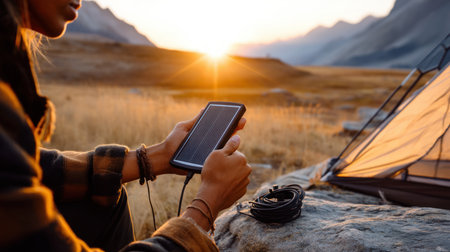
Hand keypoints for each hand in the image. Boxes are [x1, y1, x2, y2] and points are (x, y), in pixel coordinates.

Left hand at [121, 110, 245, 181]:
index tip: (237, 116)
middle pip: (225, 136)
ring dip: (232, 140)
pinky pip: (217, 157)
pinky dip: (224, 152)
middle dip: (235, 128)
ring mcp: (209, 153)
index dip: (229, 123)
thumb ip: (194, 121)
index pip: (219, 128)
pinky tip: (230, 145)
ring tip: (238, 131)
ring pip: (223, 146)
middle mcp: (208, 144)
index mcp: (204, 135)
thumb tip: (203, 110)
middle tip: (242, 122)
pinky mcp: (207, 162)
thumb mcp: (183, 128)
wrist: (165, 158)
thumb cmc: (173, 142)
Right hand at [195, 135, 250, 217]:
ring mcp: (245, 182)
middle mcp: (247, 170)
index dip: (224, 156)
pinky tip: (221, 186)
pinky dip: (229, 185)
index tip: (217, 162)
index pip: (233, 153)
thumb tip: (238, 137)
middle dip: (227, 166)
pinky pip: (235, 185)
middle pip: (236, 164)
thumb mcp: (217, 154)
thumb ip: (230, 145)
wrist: (211, 196)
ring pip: (236, 174)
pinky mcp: (241, 192)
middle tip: (217, 170)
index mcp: (242, 159)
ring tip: (218, 179)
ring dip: (229, 175)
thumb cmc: (213, 174)